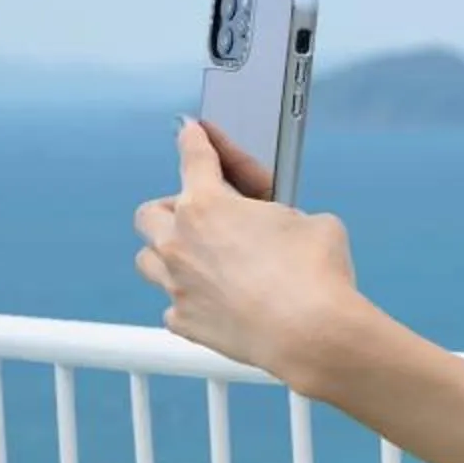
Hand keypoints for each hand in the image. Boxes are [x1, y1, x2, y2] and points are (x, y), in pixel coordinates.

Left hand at [134, 121, 362, 384]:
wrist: (311, 333)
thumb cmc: (317, 272)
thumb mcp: (313, 223)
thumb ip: (283, 217)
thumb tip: (282, 230)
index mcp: (209, 205)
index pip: (194, 157)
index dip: (193, 138)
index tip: (188, 130)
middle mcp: (181, 241)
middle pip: (149, 213)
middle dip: (170, 208)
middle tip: (197, 215)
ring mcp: (177, 284)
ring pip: (147, 261)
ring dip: (167, 254)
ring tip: (197, 260)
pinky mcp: (184, 322)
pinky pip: (172, 306)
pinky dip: (188, 300)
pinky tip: (214, 302)